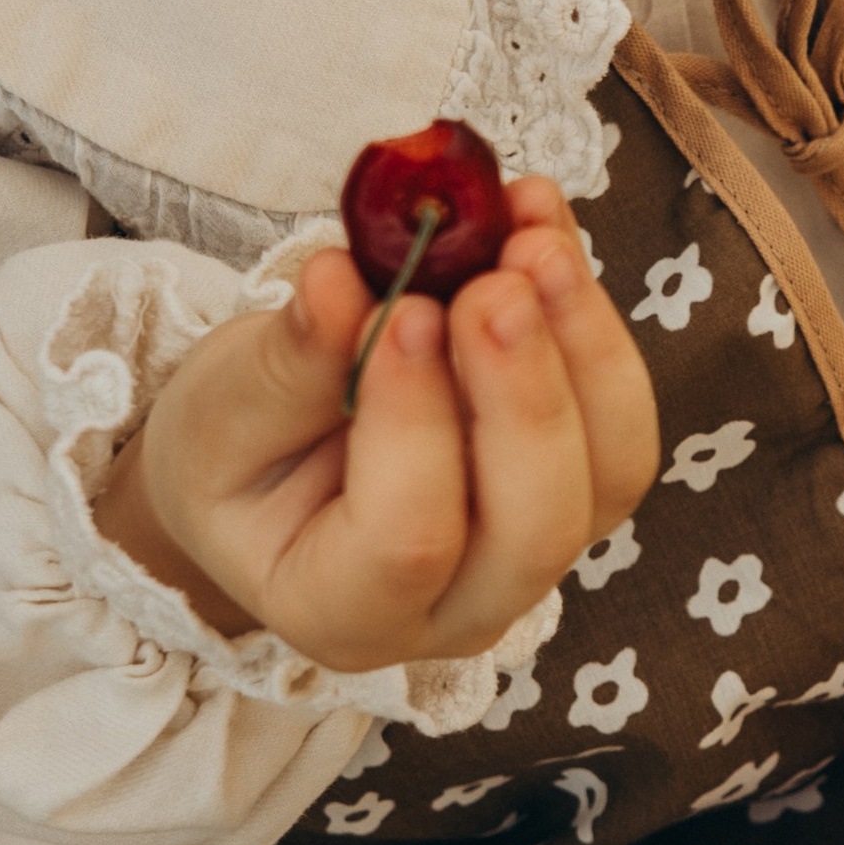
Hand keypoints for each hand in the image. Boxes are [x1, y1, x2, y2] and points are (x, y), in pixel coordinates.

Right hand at [95, 180, 658, 669]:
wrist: (274, 462)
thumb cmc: (234, 455)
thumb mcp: (223, 413)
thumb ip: (287, 364)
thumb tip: (342, 282)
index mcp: (342, 612)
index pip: (407, 542)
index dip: (417, 423)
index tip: (402, 309)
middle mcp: (459, 610)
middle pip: (537, 526)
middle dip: (527, 390)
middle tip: (496, 278)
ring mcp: (532, 557)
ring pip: (609, 471)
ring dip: (584, 344)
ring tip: (533, 239)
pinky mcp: (579, 486)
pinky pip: (620, 418)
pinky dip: (593, 319)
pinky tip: (543, 231)